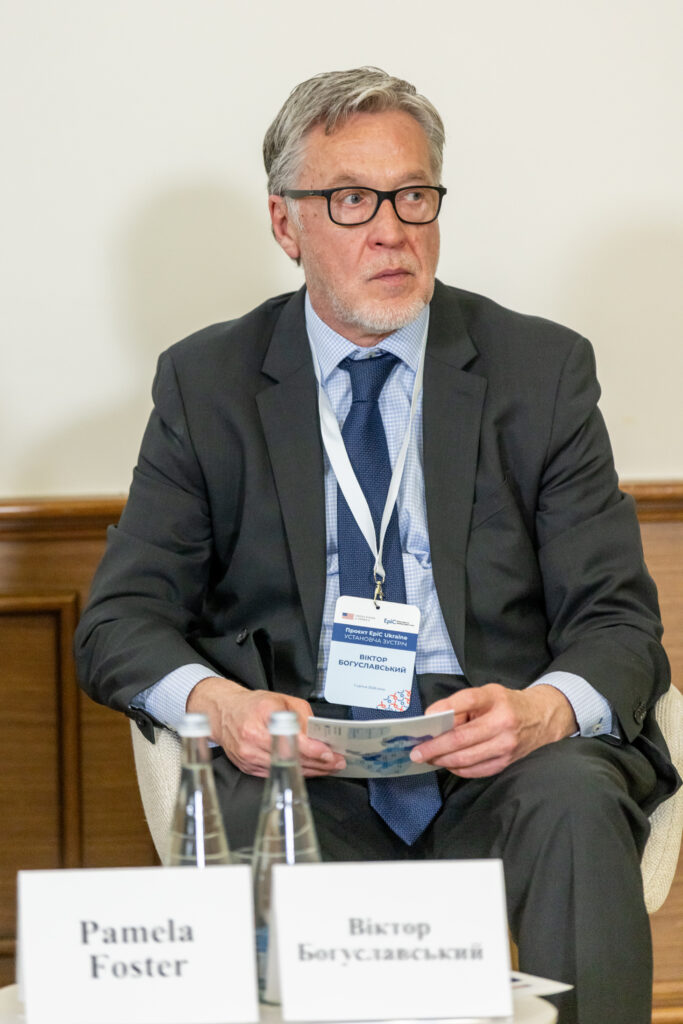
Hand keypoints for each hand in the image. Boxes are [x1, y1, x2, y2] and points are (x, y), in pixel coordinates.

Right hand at [186, 676, 345, 777]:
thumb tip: (319, 735)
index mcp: (263, 716)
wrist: (223, 713)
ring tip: (328, 767)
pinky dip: (295, 772)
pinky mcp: (247, 767)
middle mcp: (253, 739)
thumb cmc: (252, 705)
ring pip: (286, 769)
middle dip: (319, 762)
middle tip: (338, 762)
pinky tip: (309, 770)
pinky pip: (277, 773)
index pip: (293, 738)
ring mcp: (249, 756)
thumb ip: (302, 715)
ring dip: (310, 770)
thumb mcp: (281, 699)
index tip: (329, 753)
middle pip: (292, 758)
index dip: (313, 749)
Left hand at [410, 683, 577, 777]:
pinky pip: (476, 770)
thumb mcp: (486, 694)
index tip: (425, 719)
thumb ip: (461, 705)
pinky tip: (447, 764)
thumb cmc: (506, 704)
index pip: (468, 699)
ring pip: (466, 758)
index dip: (444, 708)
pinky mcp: (506, 762)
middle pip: (461, 738)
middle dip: (434, 747)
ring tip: (428, 759)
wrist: (541, 718)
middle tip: (416, 752)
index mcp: (495, 699)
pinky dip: (457, 769)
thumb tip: (434, 720)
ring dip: (442, 760)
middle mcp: (503, 722)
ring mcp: (506, 746)